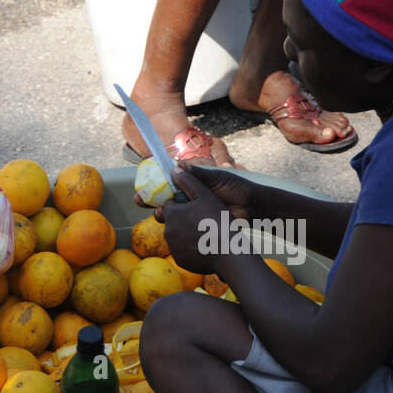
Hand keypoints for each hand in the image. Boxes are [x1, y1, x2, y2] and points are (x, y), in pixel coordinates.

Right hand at [131, 160, 255, 215]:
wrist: (252, 209)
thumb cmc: (237, 189)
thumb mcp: (217, 178)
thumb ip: (199, 175)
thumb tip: (178, 165)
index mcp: (193, 184)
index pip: (170, 182)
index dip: (155, 184)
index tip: (143, 185)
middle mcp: (191, 198)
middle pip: (166, 199)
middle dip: (152, 200)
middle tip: (141, 202)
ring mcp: (194, 212)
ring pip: (172, 214)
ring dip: (162, 214)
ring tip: (158, 214)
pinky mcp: (199, 225)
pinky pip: (183, 226)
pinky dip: (174, 227)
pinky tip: (169, 227)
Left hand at [153, 167, 234, 275]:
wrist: (228, 252)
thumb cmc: (218, 221)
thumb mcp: (205, 195)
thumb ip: (189, 181)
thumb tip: (175, 170)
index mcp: (172, 214)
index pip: (170, 205)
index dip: (181, 204)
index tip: (193, 206)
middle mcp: (168, 231)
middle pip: (173, 222)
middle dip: (182, 219)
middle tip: (201, 220)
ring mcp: (174, 248)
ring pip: (177, 236)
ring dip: (186, 234)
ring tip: (205, 233)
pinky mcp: (181, 261)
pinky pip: (183, 251)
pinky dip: (191, 248)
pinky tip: (205, 246)